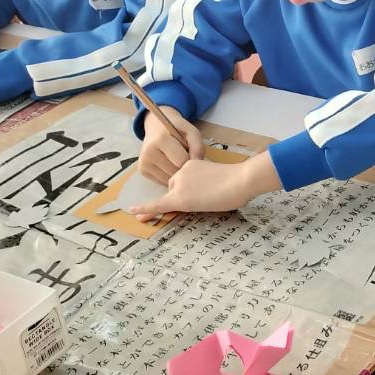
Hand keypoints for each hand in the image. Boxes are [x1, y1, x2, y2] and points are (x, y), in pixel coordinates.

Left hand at [132, 154, 280, 221]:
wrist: (240, 180)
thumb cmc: (240, 180)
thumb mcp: (224, 178)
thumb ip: (214, 183)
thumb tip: (219, 192)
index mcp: (192, 163)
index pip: (184, 181)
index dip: (193, 190)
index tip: (205, 192)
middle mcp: (181, 171)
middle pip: (177, 190)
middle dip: (188, 197)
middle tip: (211, 196)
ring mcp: (179, 184)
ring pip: (175, 199)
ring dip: (188, 203)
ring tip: (210, 199)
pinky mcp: (178, 198)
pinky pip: (159, 205)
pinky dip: (146, 209)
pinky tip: (134, 211)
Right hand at [138, 107, 203, 183]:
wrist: (156, 127)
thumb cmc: (176, 129)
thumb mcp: (191, 132)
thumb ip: (198, 146)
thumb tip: (198, 163)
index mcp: (161, 139)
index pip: (182, 161)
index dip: (191, 160)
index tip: (192, 154)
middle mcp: (149, 152)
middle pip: (175, 171)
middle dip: (184, 167)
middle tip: (185, 157)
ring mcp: (144, 163)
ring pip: (169, 179)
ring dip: (177, 174)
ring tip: (177, 160)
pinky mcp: (142, 171)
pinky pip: (162, 181)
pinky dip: (169, 176)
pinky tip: (170, 165)